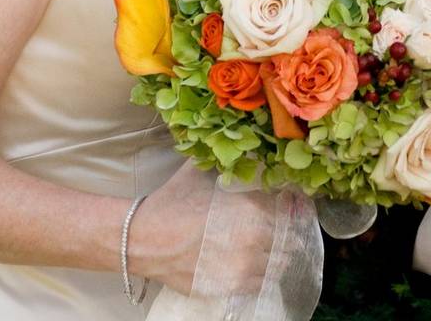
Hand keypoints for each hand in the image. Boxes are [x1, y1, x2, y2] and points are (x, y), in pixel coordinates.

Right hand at [127, 162, 275, 295]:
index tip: (285, 206)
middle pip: (288, 239)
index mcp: (249, 209)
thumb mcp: (197, 171)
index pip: (284, 210)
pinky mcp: (231, 287)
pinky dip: (262, 274)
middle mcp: (252, 239)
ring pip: (279, 264)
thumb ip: (221, 160)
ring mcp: (243, 266)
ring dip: (276, 254)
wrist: (142, 239)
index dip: (286, 207)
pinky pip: (262, 283)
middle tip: (275, 228)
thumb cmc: (170, 204)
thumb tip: (235, 145)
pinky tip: (252, 264)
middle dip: (285, 232)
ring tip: (266, 247)